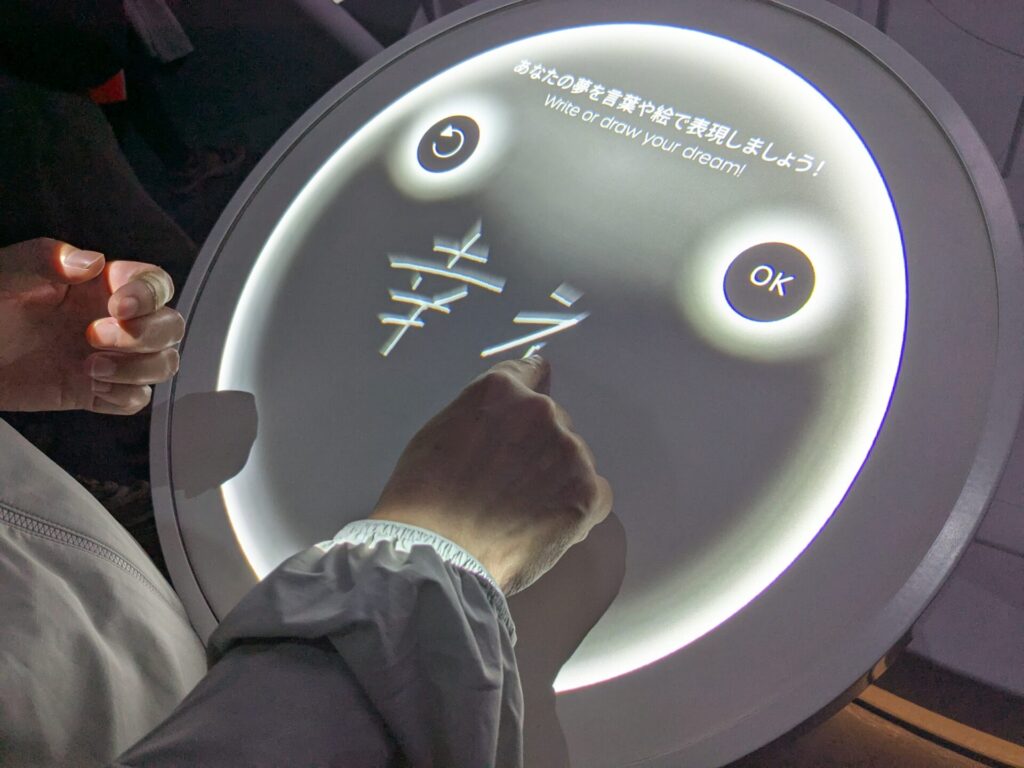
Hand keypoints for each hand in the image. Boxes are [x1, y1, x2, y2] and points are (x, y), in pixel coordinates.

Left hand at [0, 237, 183, 413]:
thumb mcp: (5, 273)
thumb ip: (44, 258)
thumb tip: (91, 261)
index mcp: (100, 285)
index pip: (155, 283)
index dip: (150, 295)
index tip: (120, 306)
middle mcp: (115, 321)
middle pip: (171, 326)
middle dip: (143, 336)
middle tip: (93, 338)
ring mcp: (111, 358)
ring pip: (163, 364)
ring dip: (138, 369)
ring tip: (91, 369)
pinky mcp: (98, 392)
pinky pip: (138, 399)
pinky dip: (125, 396)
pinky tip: (92, 388)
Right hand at [370, 357, 612, 594]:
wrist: (437, 551)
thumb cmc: (425, 498)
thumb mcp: (442, 433)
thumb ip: (482, 418)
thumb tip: (505, 424)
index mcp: (501, 391)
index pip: (531, 373)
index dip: (527, 399)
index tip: (529, 412)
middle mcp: (541, 412)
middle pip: (554, 423)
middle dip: (538, 449)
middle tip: (509, 486)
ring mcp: (569, 451)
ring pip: (574, 460)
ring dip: (557, 479)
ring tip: (521, 514)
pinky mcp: (588, 492)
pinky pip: (595, 494)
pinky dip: (577, 509)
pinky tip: (543, 526)